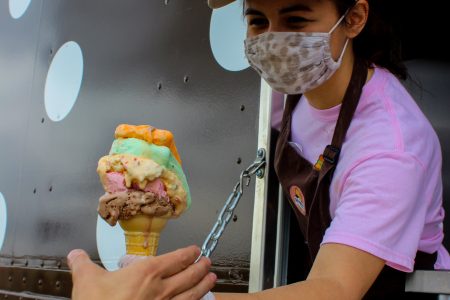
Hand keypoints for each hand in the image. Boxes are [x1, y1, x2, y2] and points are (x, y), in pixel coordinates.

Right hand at [68, 246, 215, 299]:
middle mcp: (162, 289)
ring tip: (212, 279)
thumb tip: (76, 254)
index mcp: (147, 273)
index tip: (195, 250)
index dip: (189, 253)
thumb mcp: (87, 281)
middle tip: (208, 262)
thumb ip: (83, 264)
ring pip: (192, 294)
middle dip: (201, 267)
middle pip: (189, 275)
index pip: (176, 259)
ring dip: (204, 285)